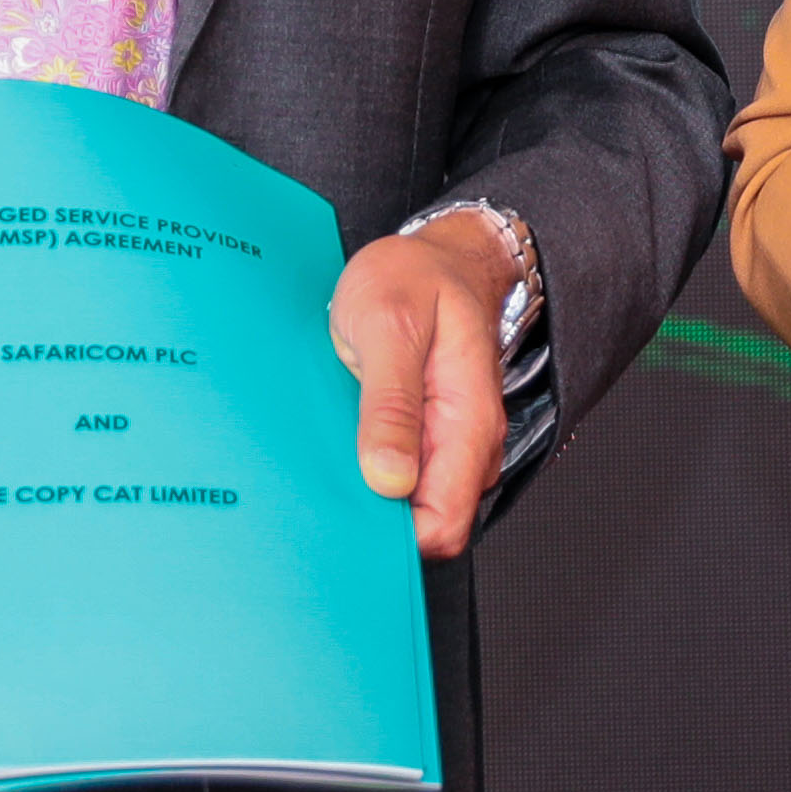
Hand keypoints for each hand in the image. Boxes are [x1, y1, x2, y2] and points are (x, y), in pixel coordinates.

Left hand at [333, 212, 527, 558]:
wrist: (436, 254)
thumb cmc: (415, 278)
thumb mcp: (390, 325)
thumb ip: (392, 404)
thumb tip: (388, 480)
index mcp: (468, 422)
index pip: (446, 524)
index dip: (396, 538)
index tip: (343, 517)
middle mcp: (468, 444)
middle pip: (429, 526)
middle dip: (376, 523)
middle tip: (321, 486)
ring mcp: (450, 443)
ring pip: (413, 507)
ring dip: (369, 498)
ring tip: (327, 460)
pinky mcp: (429, 438)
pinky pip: (402, 480)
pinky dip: (368, 475)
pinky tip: (340, 449)